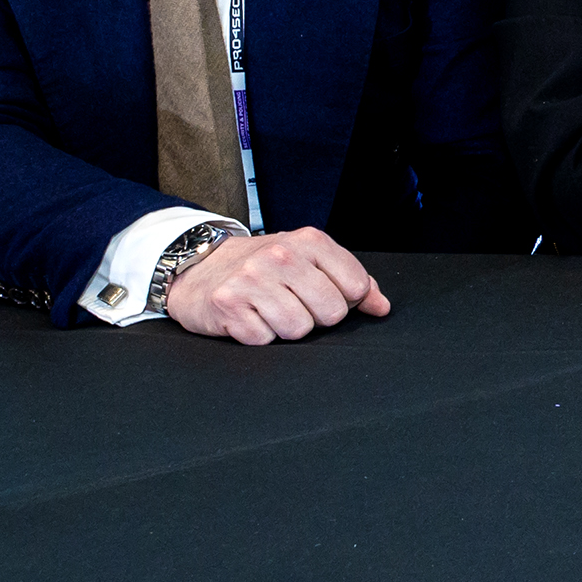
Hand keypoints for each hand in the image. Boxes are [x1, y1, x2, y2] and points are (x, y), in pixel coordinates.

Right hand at [165, 229, 388, 344]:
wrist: (200, 268)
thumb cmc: (265, 268)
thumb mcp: (312, 261)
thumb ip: (353, 282)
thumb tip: (382, 307)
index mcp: (310, 241)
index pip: (355, 286)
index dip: (345, 300)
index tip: (324, 293)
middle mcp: (281, 256)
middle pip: (331, 313)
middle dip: (317, 317)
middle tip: (294, 303)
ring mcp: (252, 279)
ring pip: (299, 330)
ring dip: (287, 328)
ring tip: (270, 309)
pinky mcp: (228, 305)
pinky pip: (265, 340)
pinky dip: (260, 335)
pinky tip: (249, 316)